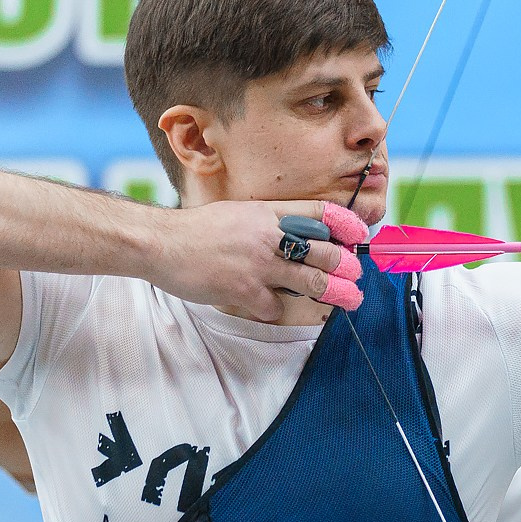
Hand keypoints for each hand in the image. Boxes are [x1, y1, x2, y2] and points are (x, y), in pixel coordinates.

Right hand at [150, 201, 366, 320]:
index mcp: (268, 212)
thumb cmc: (198, 230)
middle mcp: (270, 236)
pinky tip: (270, 305)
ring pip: (313, 281)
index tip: (359, 235)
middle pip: (325, 251)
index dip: (345, 224)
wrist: (161, 243)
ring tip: (351, 299)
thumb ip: (268, 222)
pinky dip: (276, 309)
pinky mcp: (246, 291)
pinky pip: (276, 306)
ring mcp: (260, 264)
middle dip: (348, 266)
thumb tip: (298, 237)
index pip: (319, 213)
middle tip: (356, 275)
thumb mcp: (239, 214)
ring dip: (336, 293)